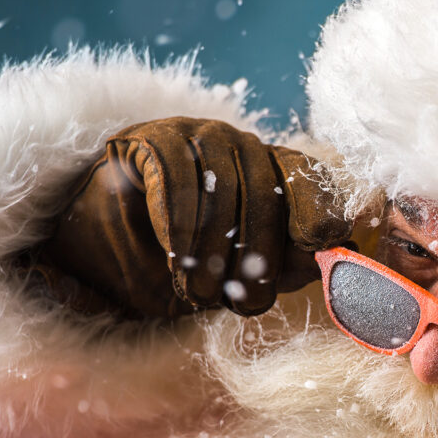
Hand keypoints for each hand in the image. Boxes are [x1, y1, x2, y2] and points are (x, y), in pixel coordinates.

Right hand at [35, 117, 351, 317]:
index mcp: (272, 171)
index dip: (317, 210)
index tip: (320, 243)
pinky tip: (173, 254)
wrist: (99, 253)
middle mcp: (241, 145)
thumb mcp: (241, 272)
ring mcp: (197, 133)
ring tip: (199, 293)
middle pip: (265, 193)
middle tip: (241, 304)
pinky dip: (178, 222)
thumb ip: (289, 262)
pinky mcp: (153, 136)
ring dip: (212, 251)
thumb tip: (339, 254)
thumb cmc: (179, 266)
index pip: (308, 180)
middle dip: (255, 256)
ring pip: (220, 187)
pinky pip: (175, 176)